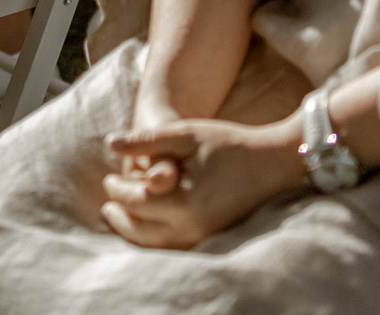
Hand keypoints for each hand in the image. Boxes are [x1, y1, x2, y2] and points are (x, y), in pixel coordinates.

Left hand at [99, 116, 308, 250]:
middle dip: (120, 217)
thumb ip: (146, 141)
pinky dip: (156, 237)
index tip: (108, 179)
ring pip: (157, 244)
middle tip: (107, 204)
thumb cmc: (228, 143)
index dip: (117, 190)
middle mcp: (192, 227)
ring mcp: (204, 236)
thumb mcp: (185, 134)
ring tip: (122, 215)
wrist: (272, 163)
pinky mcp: (212, 237)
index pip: (136, 202)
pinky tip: (150, 223)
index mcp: (183, 202)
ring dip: (135, 231)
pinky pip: (175, 245)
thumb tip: (110, 143)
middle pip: (142, 231)